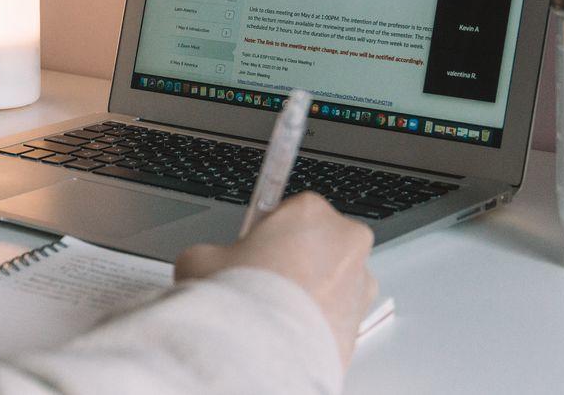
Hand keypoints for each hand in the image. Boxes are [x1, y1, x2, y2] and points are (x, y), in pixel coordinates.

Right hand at [175, 193, 376, 365]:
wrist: (263, 354)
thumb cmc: (240, 301)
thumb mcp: (201, 259)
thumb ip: (213, 253)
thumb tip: (208, 262)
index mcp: (311, 211)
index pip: (292, 209)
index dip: (269, 232)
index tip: (255, 248)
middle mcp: (346, 240)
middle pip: (319, 241)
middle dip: (296, 259)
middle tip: (263, 282)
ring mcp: (360, 282)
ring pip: (334, 278)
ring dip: (311, 290)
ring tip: (275, 312)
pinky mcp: (362, 320)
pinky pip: (338, 313)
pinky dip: (318, 319)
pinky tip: (290, 330)